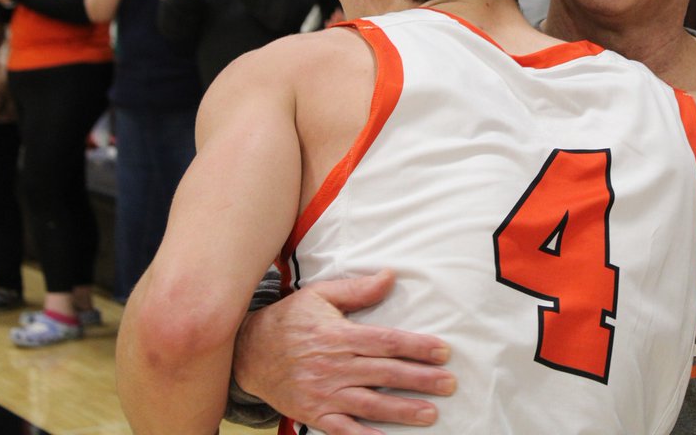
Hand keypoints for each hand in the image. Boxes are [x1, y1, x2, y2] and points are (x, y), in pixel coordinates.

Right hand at [232, 270, 454, 433]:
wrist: (247, 351)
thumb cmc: (288, 320)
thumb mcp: (319, 296)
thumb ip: (357, 289)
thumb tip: (391, 276)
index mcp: (338, 334)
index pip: (386, 341)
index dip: (417, 346)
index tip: (442, 351)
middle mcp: (333, 365)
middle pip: (385, 373)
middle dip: (420, 379)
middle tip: (449, 384)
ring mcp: (323, 392)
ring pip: (369, 404)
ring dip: (402, 410)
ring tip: (430, 413)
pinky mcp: (313, 413)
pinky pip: (342, 430)